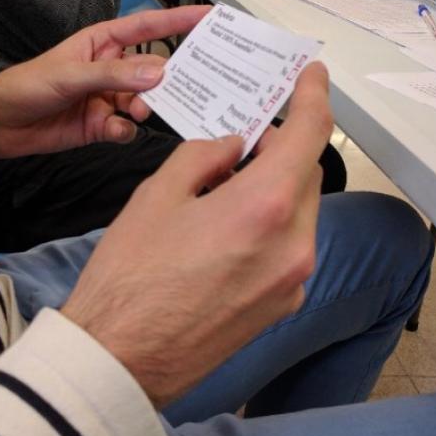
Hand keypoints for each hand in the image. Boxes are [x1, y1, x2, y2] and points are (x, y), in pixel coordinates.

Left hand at [0, 6, 210, 169]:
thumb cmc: (28, 85)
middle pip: (154, 71)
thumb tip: (157, 75)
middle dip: (169, 79)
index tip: (209, 17)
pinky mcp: (103, 125)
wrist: (1, 123)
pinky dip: (125, 130)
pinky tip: (114, 130)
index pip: (148, 27)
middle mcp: (112, 69)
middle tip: (190, 86)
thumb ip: (114, 75)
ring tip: (139, 112)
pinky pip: (127, 128)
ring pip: (145, 101)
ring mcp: (109, 98)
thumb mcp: (71, 74)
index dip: (178, 21)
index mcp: (104, 43)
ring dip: (146, 107)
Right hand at [61, 62, 333, 407]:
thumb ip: (205, 156)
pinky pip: (290, 247)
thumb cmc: (129, 279)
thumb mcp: (157, 195)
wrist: (121, 359)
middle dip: (280, 149)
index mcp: (264, 207)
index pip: (310, 133)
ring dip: (275, 189)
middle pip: (306, 173)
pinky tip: (229, 231)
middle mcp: (293, 245)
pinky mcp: (283, 305)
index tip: (311, 76)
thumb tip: (234, 145)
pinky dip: (271, 226)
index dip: (314, 96)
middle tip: (241, 141)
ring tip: (224, 190)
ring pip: (301, 211)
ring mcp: (293, 280)